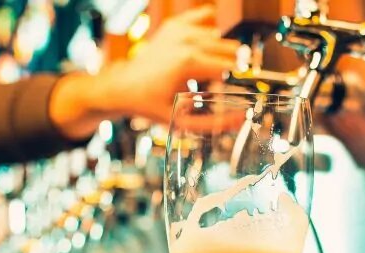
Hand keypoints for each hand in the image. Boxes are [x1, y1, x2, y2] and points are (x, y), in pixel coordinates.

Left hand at [50, 6, 239, 138]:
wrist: (123, 87)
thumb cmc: (151, 104)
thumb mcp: (183, 121)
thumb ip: (214, 123)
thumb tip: (240, 119)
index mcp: (190, 62)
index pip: (232, 67)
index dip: (238, 82)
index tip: (236, 92)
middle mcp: (187, 41)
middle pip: (231, 50)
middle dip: (228, 68)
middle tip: (213, 84)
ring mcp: (180, 29)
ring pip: (221, 37)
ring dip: (218, 54)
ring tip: (202, 71)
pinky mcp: (175, 24)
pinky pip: (206, 17)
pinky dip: (209, 32)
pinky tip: (202, 47)